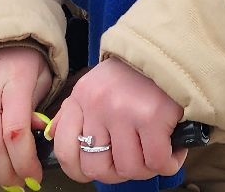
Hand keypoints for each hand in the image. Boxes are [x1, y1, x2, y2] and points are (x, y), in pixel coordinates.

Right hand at [0, 47, 52, 188]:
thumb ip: (37, 106)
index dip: (24, 161)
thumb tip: (36, 139)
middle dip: (7, 172)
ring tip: (5, 181)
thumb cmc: (20, 54)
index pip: (15, 131)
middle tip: (20, 184)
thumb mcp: (39, 73)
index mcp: (14, 77)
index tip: (35, 176)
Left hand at [49, 57, 185, 185]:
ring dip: (145, 169)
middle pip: (97, 168)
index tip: (99, 169)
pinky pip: (156, 161)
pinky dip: (168, 163)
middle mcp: (98, 105)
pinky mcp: (152, 116)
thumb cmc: (133, 72)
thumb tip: (53, 136)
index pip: (66, 151)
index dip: (81, 172)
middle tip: (132, 163)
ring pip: (129, 169)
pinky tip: (172, 151)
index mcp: (81, 97)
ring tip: (155, 153)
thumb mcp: (94, 85)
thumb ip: (72, 112)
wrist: (169, 50)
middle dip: (117, 174)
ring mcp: (124, 111)